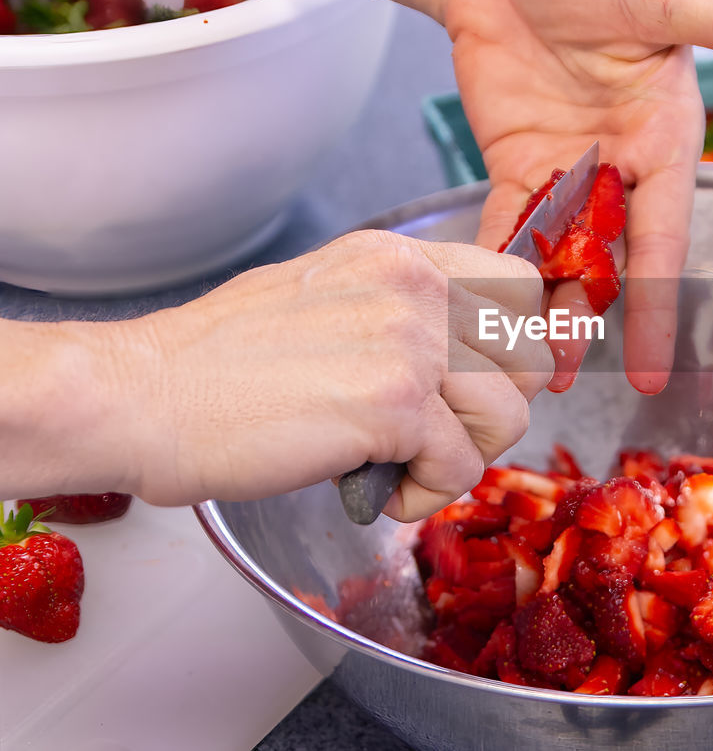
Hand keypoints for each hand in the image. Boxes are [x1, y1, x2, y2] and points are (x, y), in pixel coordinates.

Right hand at [86, 231, 551, 520]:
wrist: (143, 396)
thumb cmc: (221, 363)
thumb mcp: (328, 299)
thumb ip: (402, 313)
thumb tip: (467, 359)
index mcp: (400, 259)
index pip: (518, 285)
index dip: (524, 343)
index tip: (501, 385)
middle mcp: (415, 288)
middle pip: (527, 355)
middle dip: (496, 408)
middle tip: (441, 435)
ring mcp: (409, 342)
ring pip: (509, 416)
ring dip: (464, 458)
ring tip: (403, 466)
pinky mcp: (393, 405)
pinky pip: (461, 467)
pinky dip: (425, 495)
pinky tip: (377, 489)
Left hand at [445, 0, 712, 392]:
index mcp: (666, 140)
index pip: (665, 240)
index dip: (660, 307)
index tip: (654, 372)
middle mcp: (619, 166)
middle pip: (607, 262)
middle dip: (586, 322)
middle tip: (559, 379)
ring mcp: (565, 171)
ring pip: (555, 255)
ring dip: (538, 307)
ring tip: (517, 364)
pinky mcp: (515, 163)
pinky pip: (506, 225)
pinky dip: (495, 263)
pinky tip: (482, 306)